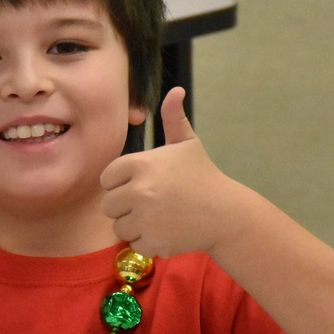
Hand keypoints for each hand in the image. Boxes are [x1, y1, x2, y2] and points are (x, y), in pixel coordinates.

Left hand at [100, 87, 246, 257]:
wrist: (226, 213)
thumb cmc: (203, 176)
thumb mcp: (188, 144)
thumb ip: (174, 118)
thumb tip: (176, 90)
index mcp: (141, 164)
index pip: (107, 178)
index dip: (122, 183)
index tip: (143, 184)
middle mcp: (140, 190)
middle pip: (108, 205)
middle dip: (126, 206)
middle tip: (153, 203)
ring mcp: (145, 217)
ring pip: (119, 226)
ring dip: (135, 225)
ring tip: (160, 217)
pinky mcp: (152, 240)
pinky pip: (133, 243)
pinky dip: (147, 241)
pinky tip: (166, 230)